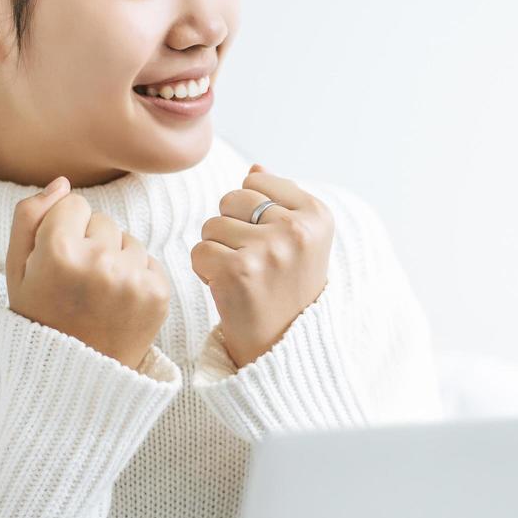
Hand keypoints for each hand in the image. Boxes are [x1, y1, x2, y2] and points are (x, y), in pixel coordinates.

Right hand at [5, 177, 170, 371]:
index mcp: (58, 252)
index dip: (63, 231)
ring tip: (98, 296)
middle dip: (90, 243)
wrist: (75, 378)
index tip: (58, 262)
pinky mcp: (159, 293)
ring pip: (128, 240)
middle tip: (78, 284)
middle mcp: (99, 262)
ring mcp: (132, 278)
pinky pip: (149, 261)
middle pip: (103, 220)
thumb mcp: (16, 271)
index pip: (74, 204)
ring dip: (115, 259)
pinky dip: (136, 277)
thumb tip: (63, 183)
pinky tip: (118, 304)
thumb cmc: (41, 319)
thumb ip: (29, 218)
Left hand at [190, 163, 333, 368]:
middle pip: (232, 199)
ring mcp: (269, 251)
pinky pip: (199, 251)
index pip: (256, 182)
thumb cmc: (289, 289)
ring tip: (242, 276)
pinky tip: (227, 288)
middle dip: (231, 227)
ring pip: (212, 225)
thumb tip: (255, 169)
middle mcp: (297, 230)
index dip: (252, 212)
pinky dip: (205, 271)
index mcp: (317, 215)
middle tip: (253, 261)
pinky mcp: (238, 273)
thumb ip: (281, 200)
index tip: (271, 243)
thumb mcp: (301, 241)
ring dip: (217, 250)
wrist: (284, 348)